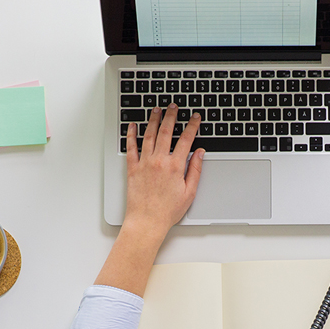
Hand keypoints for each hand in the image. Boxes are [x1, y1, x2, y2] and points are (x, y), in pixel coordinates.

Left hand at [124, 104, 203, 236]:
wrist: (147, 222)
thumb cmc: (167, 211)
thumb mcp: (189, 192)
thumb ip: (195, 170)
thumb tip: (199, 154)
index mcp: (175, 166)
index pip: (186, 140)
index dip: (192, 126)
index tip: (195, 117)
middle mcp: (159, 161)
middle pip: (166, 132)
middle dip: (171, 116)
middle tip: (173, 106)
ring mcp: (144, 163)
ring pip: (149, 135)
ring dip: (153, 120)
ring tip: (156, 110)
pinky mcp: (132, 168)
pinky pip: (131, 147)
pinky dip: (131, 135)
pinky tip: (133, 126)